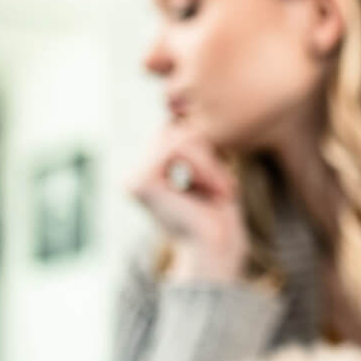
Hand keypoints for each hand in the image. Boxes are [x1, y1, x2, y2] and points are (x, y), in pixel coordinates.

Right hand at [127, 126, 247, 282]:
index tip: (224, 180)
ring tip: (223, 190)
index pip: (174, 136)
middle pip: (173, 133)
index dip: (205, 150)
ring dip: (210, 163)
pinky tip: (214, 191)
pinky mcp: (141, 182)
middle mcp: (136, 176)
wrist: (218, 247)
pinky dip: (204, 166)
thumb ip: (191, 146)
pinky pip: (176, 148)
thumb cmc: (218, 213)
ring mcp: (134, 179)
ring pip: (178, 139)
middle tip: (226, 186)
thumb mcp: (206, 172)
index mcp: (148, 174)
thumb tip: (182, 114)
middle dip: (207, 156)